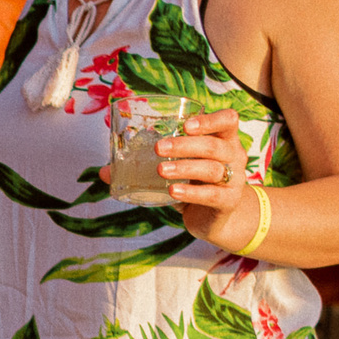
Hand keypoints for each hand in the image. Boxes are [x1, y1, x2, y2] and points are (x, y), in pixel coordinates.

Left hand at [152, 107, 260, 249]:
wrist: (215, 218)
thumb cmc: (194, 185)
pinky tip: (173, 192)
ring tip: (161, 170)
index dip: (210, 120)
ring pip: (211, 169)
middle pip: (213, 146)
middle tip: (159, 148)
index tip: (186, 125)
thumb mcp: (176, 170)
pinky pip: (211, 195)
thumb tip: (104, 171)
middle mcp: (234, 156)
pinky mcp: (228, 202)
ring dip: (184, 168)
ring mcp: (234, 179)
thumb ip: (146, 166)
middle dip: (185, 145)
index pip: (228, 120)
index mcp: (224, 140)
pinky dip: (191, 193)